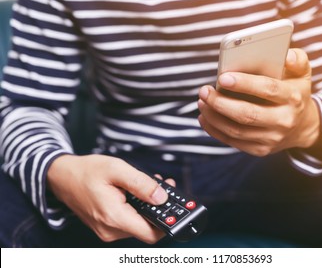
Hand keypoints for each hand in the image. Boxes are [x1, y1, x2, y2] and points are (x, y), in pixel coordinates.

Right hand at [47, 154, 173, 243]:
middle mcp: (110, 230)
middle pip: (147, 229)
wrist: (62, 177)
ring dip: (148, 208)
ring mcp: (107, 230)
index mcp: (114, 216)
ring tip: (150, 186)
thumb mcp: (116, 169)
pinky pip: (128, 223)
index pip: (151, 233)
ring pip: (138, 225)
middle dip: (159, 210)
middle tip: (164, 188)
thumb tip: (162, 197)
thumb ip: (141, 184)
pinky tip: (137, 193)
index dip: (168, 223)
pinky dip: (137, 210)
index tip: (177, 208)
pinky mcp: (106, 227)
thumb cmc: (86, 171)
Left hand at [198, 48, 320, 156]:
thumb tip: (286, 56)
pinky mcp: (261, 150)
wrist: (303, 125)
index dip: (244, 83)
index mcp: (293, 97)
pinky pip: (233, 142)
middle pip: (248, 114)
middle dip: (221, 103)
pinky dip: (215, 130)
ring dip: (214, 116)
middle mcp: (284, 121)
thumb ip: (296, 59)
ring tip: (202, 101)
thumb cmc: (294, 91)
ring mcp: (272, 138)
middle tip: (204, 91)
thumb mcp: (302, 73)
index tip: (222, 77)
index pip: (268, 89)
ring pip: (236, 130)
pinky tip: (204, 117)